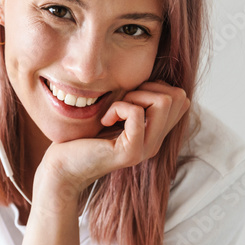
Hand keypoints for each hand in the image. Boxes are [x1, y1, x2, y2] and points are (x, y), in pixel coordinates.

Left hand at [37, 79, 189, 194]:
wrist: (63, 166)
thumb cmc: (84, 135)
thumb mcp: (117, 113)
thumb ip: (136, 101)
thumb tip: (152, 79)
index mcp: (156, 133)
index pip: (181, 99)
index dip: (156, 87)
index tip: (129, 98)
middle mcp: (155, 143)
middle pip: (178, 97)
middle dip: (148, 88)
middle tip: (122, 102)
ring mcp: (145, 150)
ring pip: (164, 102)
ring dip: (135, 95)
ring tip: (115, 110)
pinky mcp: (130, 153)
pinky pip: (137, 113)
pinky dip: (119, 107)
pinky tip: (105, 121)